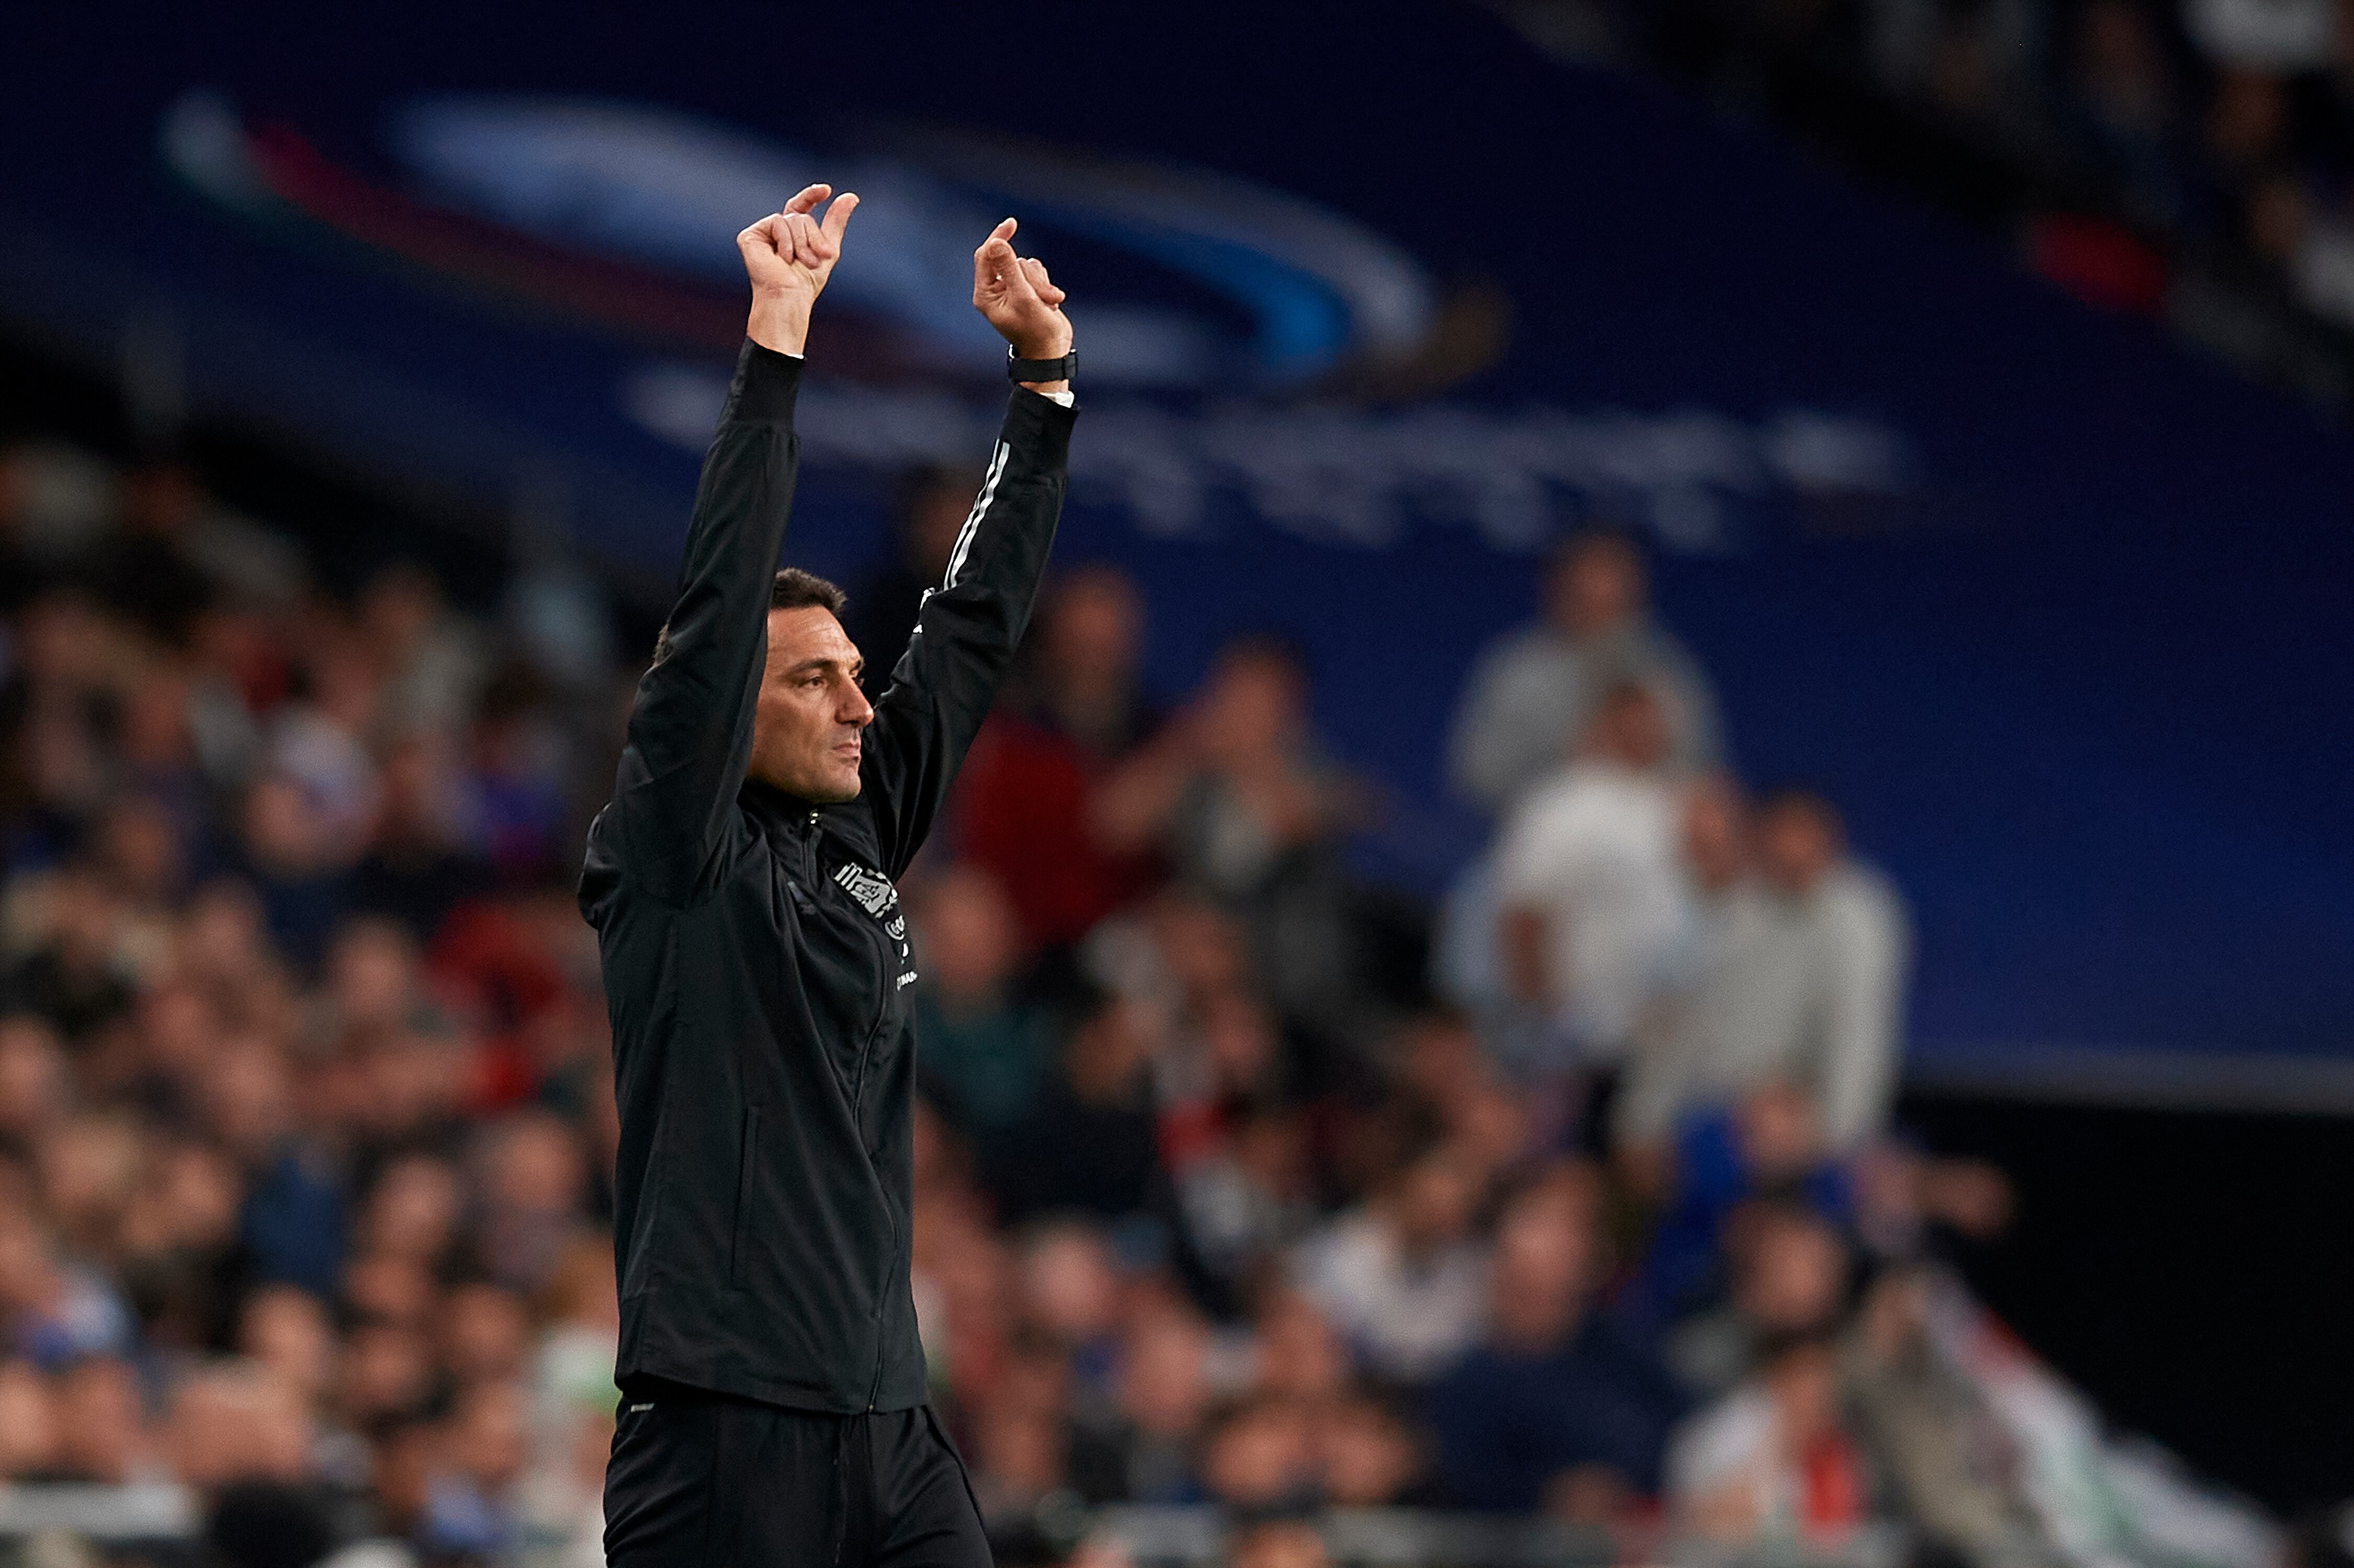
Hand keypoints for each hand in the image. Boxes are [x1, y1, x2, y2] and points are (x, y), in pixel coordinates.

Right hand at [737, 183, 858, 354]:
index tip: (826, 190)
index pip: (801, 207)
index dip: (812, 196)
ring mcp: (761, 233)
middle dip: (814, 238)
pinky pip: (777, 222)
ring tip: (800, 263)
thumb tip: (851, 196)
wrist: (789, 297)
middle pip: (802, 216)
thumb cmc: (806, 282)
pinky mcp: (750, 236)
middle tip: (815, 260)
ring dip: (803, 244)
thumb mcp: (827, 249)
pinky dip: (787, 241)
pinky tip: (783, 259)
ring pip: (792, 219)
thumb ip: (836, 222)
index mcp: (791, 234)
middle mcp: (775, 231)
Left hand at [971, 218, 1072, 381]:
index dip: (998, 238)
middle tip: (1046, 297)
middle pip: (1012, 261)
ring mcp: (1012, 289)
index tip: (1012, 223)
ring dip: (1042, 283)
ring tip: (1050, 303)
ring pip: (1027, 266)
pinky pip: (1037, 272)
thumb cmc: (1036, 331)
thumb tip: (997, 242)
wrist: (1052, 352)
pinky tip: (1051, 303)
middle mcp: (995, 289)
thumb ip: (1010, 269)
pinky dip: (1046, 284)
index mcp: (985, 294)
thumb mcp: (1024, 298)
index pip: (986, 255)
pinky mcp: (1027, 290)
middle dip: (1031, 275)